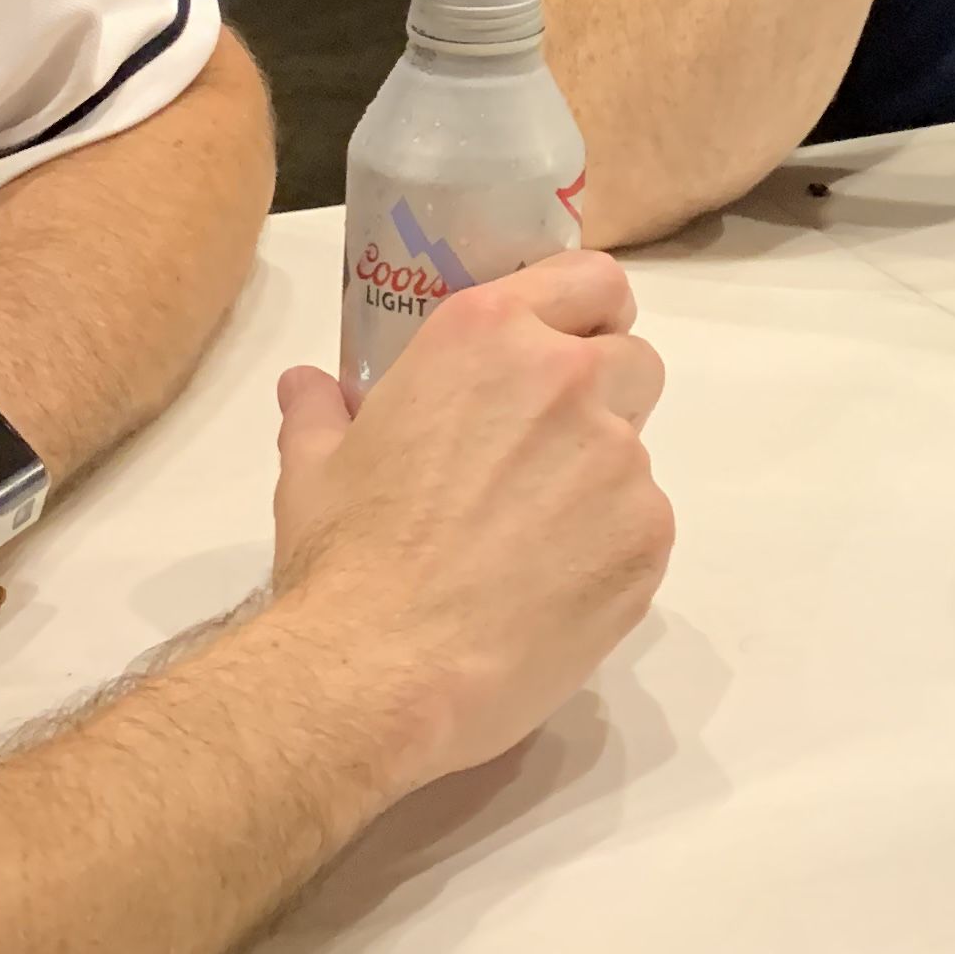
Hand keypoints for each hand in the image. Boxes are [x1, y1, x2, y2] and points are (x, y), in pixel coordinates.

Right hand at [267, 253, 672, 795]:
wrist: (381, 673)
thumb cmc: (342, 557)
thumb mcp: (313, 468)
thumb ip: (322, 410)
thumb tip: (306, 384)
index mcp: (490, 335)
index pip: (592, 280)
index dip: (588, 313)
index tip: (567, 349)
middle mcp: (569, 379)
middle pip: (631, 361)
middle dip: (602, 397)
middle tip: (542, 458)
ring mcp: (620, 460)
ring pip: (636, 454)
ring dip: (597, 483)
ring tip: (530, 547)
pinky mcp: (647, 539)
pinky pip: (641, 528)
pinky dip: (608, 551)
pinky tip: (549, 593)